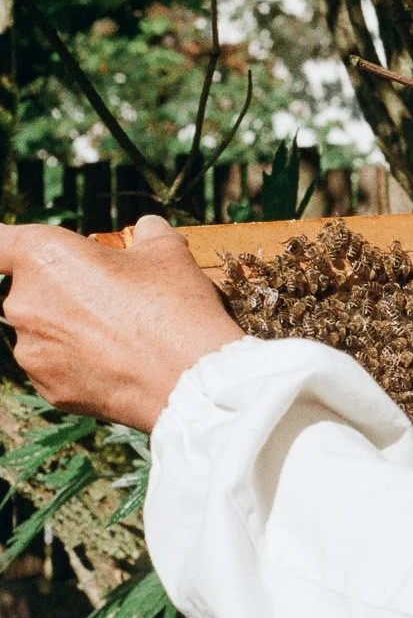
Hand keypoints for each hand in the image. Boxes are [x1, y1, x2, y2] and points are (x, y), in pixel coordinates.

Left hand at [0, 214, 243, 431]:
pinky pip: (55, 367)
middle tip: (110, 296)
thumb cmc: (174, 306)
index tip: (16, 250)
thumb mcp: (167, 251)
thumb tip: (147, 229)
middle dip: (61, 289)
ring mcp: (31, 351)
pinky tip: (117, 364)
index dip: (7, 244)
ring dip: (68, 329)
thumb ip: (146, 233)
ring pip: (42, 330)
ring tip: (119, 337)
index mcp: (43, 257)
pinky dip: (77, 364)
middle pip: (30, 289)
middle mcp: (24, 303)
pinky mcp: (46, 388)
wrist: (189, 380)